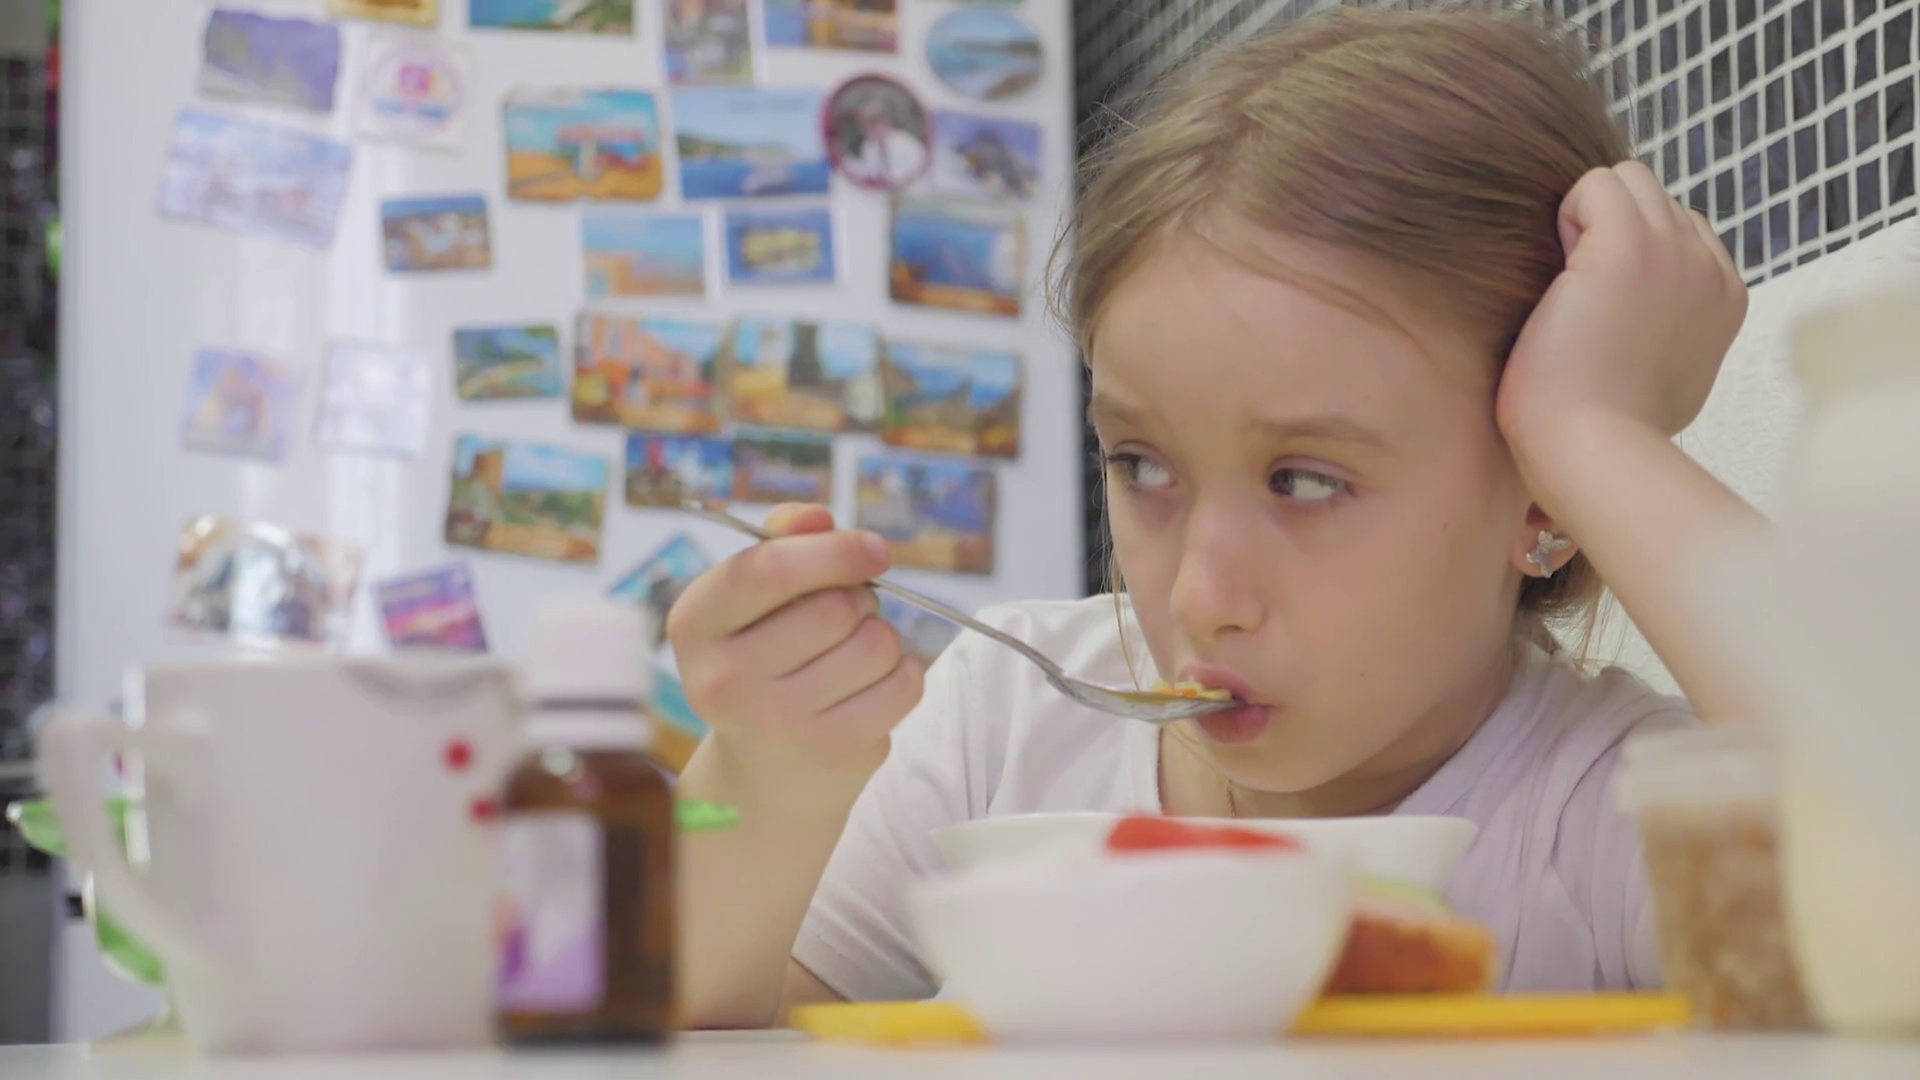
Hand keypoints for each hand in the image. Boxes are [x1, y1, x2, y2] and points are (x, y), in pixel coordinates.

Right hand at [667, 504, 922, 783]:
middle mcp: (724, 679)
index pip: (767, 570)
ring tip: (851, 656)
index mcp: (694, 625)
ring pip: (876, 642)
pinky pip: (904, 683)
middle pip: (835, 607)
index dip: (832, 551)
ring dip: (880, 636)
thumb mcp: (751, 602)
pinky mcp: (832, 752)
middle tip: (845, 618)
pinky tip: (869, 687)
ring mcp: (777, 723)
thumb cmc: (764, 664)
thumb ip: (782, 543)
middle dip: (859, 598)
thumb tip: (818, 517)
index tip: (874, 549)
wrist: (764, 777)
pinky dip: (902, 673)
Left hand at [1497, 162, 1747, 451]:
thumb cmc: (1604, 433)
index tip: (1599, 305)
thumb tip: (1634, 316)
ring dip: (1586, 217)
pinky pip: (1596, 183)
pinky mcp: (1631, 246)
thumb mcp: (1657, 378)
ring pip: (1626, 180)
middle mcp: (1710, 268)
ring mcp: (1677, 252)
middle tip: (1576, 293)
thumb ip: (1664, 330)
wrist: (1594, 453)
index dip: (1627, 251)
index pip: (1678, 229)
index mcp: (1723, 298)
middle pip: (1653, 196)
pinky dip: (1567, 215)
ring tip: (1567, 283)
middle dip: (1605, 227)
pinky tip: (1558, 274)